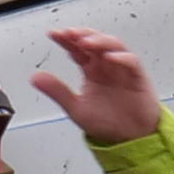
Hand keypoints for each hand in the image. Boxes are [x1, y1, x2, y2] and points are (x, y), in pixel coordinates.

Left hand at [36, 28, 164, 144]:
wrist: (130, 139)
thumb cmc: (108, 122)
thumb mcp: (76, 107)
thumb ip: (57, 91)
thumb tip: (35, 77)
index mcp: (91, 71)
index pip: (77, 49)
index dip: (66, 39)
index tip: (54, 34)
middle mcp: (106, 66)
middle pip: (95, 41)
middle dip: (82, 34)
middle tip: (70, 33)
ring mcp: (122, 69)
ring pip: (113, 45)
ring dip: (100, 41)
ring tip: (87, 42)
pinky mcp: (138, 77)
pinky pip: (131, 62)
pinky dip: (122, 57)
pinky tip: (110, 57)